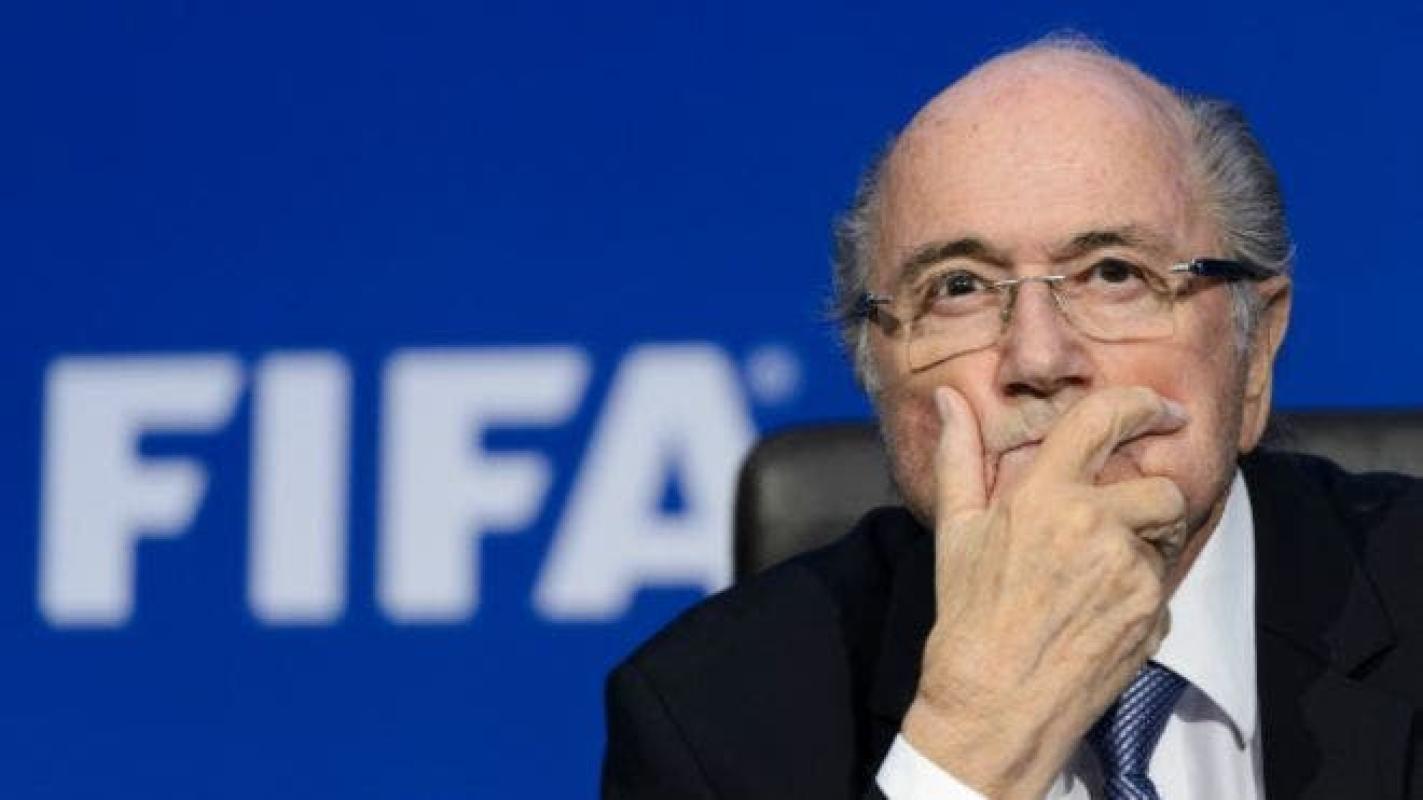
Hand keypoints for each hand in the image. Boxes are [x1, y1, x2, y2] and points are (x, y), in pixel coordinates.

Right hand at [900, 385, 1189, 798]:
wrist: (994, 703)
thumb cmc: (968, 615)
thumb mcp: (956, 530)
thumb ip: (959, 456)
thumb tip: (949, 399)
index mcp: (1043, 495)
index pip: (1105, 419)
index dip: (1140, 404)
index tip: (1159, 408)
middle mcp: (1093, 524)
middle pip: (1162, 486)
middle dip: (1152, 499)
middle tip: (1121, 523)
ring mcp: (1128, 571)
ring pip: (1168, 537)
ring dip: (1147, 546)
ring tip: (1097, 575)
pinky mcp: (1151, 612)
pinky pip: (1162, 587)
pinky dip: (1139, 595)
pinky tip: (1096, 616)